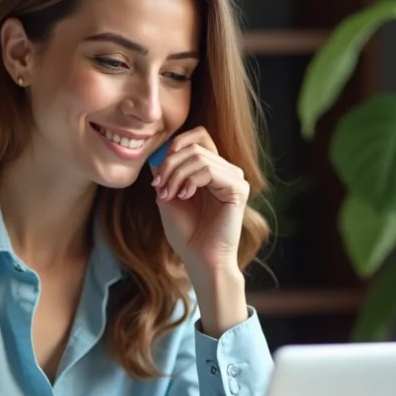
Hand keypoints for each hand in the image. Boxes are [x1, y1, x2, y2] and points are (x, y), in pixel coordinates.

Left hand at [151, 127, 249, 275]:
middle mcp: (226, 171)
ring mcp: (235, 178)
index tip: (157, 175)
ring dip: (176, 175)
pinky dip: (191, 181)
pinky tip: (185, 197)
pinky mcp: (238, 189)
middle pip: (194, 146)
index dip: (174, 147)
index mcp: (212, 170)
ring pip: (199, 157)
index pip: (198, 137)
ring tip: (169, 195)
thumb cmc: (186, 233)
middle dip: (169, 164)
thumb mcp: (168, 196)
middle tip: (158, 186)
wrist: (199, 258)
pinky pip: (210, 170)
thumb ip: (165, 172)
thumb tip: (157, 151)